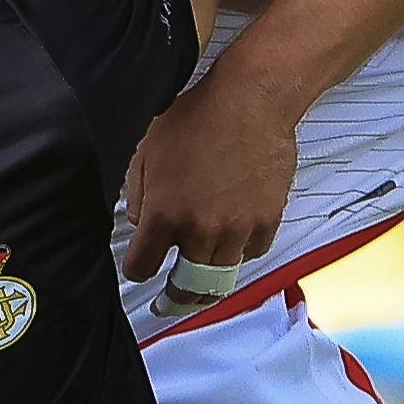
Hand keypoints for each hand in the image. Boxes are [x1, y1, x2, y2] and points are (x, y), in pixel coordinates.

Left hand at [117, 76, 300, 281]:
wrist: (251, 100)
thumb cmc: (200, 115)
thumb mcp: (147, 150)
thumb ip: (137, 193)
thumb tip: (139, 220)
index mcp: (165, 214)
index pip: (142, 267)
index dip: (136, 270)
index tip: (138, 269)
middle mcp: (201, 229)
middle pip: (186, 287)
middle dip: (174, 300)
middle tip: (169, 304)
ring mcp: (237, 229)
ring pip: (221, 279)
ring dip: (208, 284)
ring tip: (200, 287)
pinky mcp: (266, 220)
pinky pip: (251, 253)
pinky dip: (240, 253)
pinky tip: (232, 245)